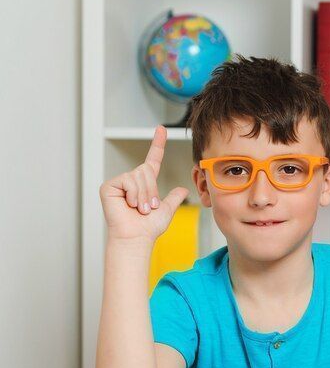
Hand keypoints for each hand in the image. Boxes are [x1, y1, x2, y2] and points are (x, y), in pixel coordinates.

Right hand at [99, 126, 188, 241]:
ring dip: (144, 195)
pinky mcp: (109, 186)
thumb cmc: (148, 227)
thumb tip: (183, 189)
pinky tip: (129, 205)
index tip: (161, 128)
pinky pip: (128, 180)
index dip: (158, 144)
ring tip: (139, 209)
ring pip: (139, 175)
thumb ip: (173, 198)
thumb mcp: (166, 210)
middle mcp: (131, 180)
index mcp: (144, 183)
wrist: (137, 238)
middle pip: (146, 170)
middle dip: (152, 190)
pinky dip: (134, 194)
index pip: (153, 159)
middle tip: (147, 207)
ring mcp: (119, 183)